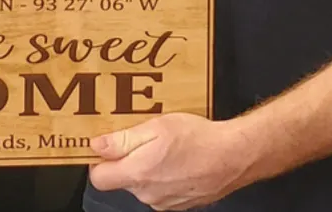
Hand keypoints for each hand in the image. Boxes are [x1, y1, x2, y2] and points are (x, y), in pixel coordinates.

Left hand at [88, 113, 256, 210]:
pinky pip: (159, 190)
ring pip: (141, 184)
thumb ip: (123, 140)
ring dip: (146, 167)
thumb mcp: (157, 127)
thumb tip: (97, 146)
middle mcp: (147, 194)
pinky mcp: (177, 204)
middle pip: (121, 179)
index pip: (98, 178)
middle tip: (141, 138)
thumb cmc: (199, 139)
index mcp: (138, 174)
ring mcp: (163, 202)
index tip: (104, 146)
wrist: (233, 156)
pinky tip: (177, 160)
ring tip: (164, 147)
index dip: (98, 160)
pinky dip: (163, 176)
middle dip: (126, 160)